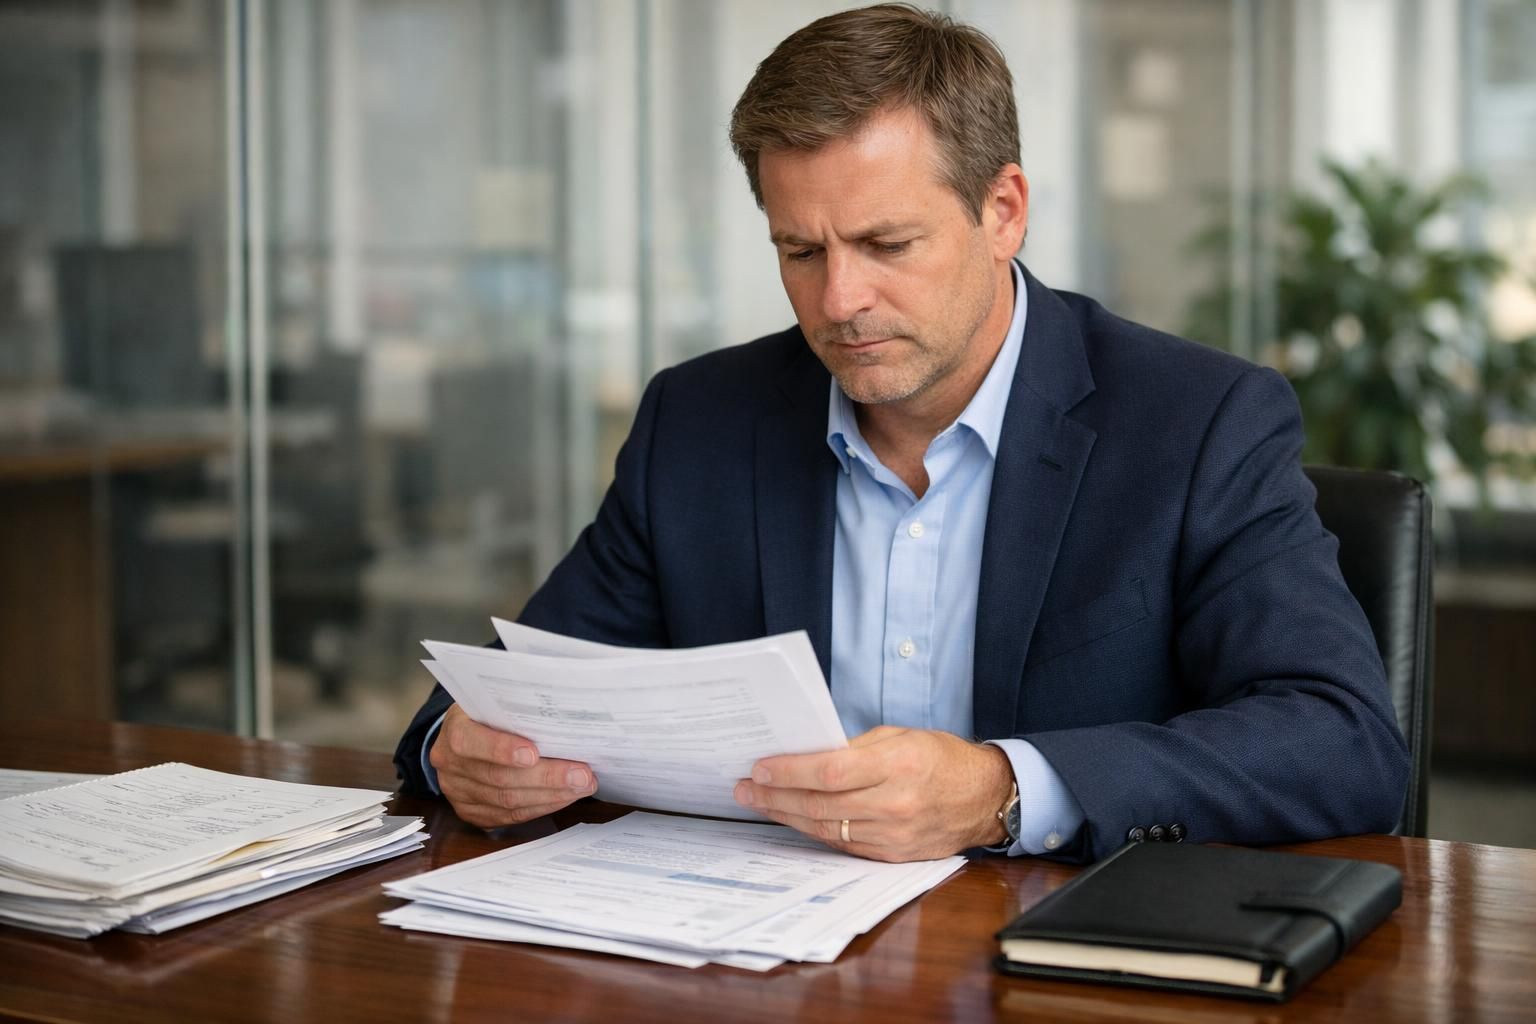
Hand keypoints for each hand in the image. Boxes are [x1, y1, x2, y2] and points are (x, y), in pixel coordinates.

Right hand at [428, 705, 596, 828]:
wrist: (465, 736)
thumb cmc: (489, 715)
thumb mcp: (495, 701)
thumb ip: (517, 709)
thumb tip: (564, 715)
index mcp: (454, 729)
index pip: (470, 742)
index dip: (501, 749)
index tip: (533, 753)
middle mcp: (450, 764)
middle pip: (498, 777)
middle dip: (546, 777)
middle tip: (581, 774)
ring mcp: (458, 792)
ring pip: (507, 802)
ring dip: (550, 795)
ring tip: (582, 786)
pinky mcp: (471, 812)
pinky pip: (509, 816)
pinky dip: (541, 807)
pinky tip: (564, 797)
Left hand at [732, 725, 1012, 860]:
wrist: (984, 798)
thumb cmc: (941, 758)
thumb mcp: (901, 736)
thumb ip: (855, 747)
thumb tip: (807, 754)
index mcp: (899, 764)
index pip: (831, 770)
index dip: (790, 771)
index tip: (759, 768)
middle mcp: (895, 803)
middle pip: (821, 804)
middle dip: (775, 797)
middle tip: (743, 790)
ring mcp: (894, 835)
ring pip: (826, 828)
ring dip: (786, 816)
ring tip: (758, 803)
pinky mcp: (892, 855)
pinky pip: (843, 844)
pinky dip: (814, 831)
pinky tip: (792, 819)